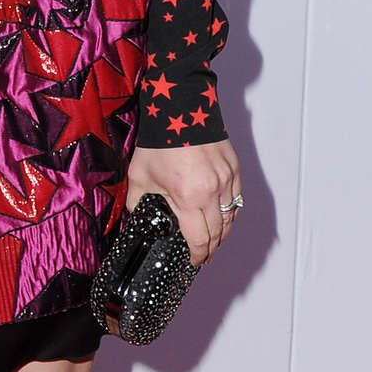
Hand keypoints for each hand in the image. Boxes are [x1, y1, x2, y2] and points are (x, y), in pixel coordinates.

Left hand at [126, 138, 240, 265]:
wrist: (180, 108)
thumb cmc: (159, 140)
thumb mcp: (139, 174)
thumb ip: (137, 201)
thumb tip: (135, 216)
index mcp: (189, 197)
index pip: (199, 239)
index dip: (197, 255)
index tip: (194, 262)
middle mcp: (213, 192)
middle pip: (218, 233)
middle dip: (210, 248)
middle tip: (203, 255)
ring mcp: (227, 181)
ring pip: (231, 218)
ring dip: (223, 232)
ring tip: (212, 239)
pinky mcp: (234, 170)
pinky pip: (236, 200)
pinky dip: (230, 212)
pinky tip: (222, 216)